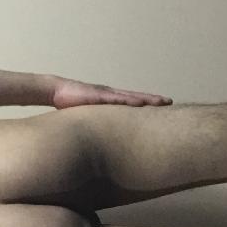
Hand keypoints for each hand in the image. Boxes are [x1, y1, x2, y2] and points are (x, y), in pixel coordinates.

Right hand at [52, 78, 171, 109]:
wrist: (56, 91)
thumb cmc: (69, 104)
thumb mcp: (86, 115)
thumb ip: (94, 121)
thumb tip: (99, 136)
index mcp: (108, 100)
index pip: (131, 102)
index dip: (146, 104)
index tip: (160, 107)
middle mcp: (111, 95)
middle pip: (137, 98)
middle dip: (153, 100)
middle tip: (170, 103)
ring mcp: (106, 94)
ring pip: (132, 97)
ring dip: (147, 100)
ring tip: (162, 102)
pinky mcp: (99, 95)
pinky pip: (118, 99)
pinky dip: (131, 101)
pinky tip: (142, 103)